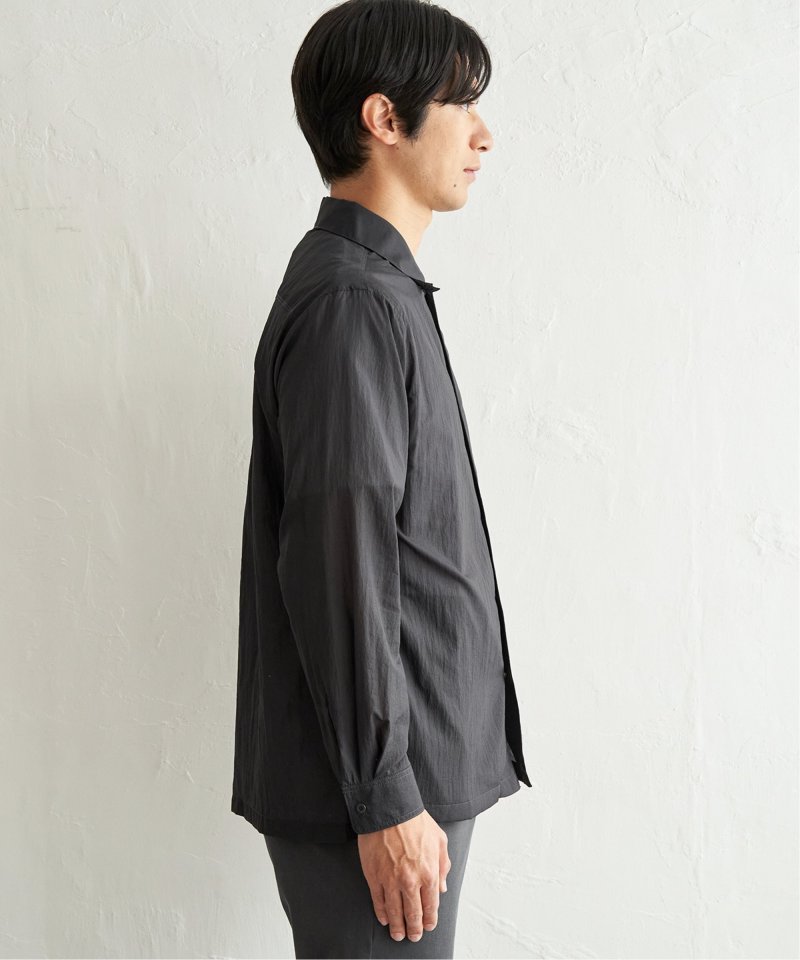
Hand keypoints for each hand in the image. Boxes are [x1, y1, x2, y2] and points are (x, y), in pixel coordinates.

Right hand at [357, 809, 450, 942]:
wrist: (389, 810)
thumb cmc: (415, 822)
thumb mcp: (440, 840)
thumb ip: (443, 866)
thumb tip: (442, 888)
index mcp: (429, 872)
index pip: (431, 905)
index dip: (430, 919)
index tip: (428, 926)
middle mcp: (411, 881)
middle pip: (413, 914)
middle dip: (414, 929)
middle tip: (413, 936)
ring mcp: (391, 881)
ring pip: (395, 912)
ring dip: (398, 927)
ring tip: (398, 935)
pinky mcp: (374, 877)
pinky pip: (378, 901)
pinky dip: (382, 913)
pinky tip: (384, 919)